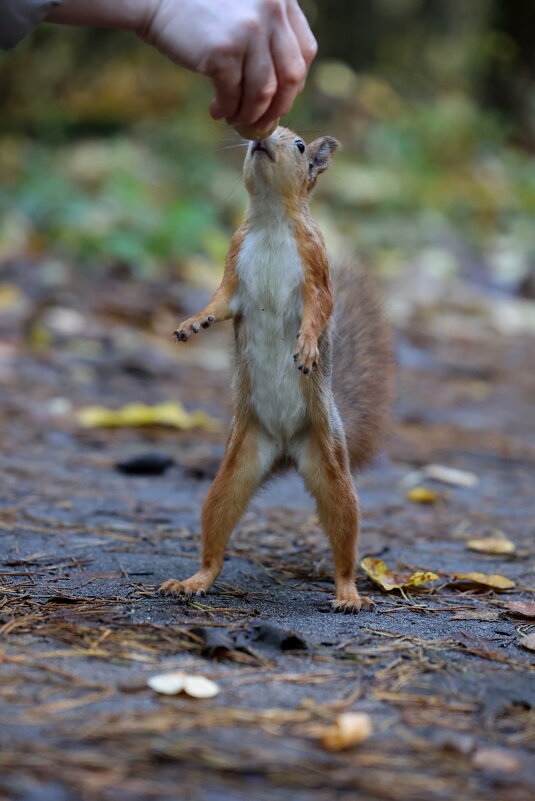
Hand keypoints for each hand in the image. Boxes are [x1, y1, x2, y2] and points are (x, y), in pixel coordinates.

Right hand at [139, 0, 316, 127]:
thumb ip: (268, 31)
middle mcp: (271, 13)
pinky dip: (227, 110)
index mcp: (281, 1)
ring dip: (250, 114)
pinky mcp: (224, 52)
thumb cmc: (198, 6)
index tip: (280, 98)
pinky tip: (217, 111)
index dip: (295, 83)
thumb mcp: (246, 6)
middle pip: (291, 77)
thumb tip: (282, 90)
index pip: (305, 53)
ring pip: (264, 93)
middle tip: (262, 122)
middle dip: (278, 108)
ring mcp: (249, 32)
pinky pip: (234, 96)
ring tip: (235, 118)